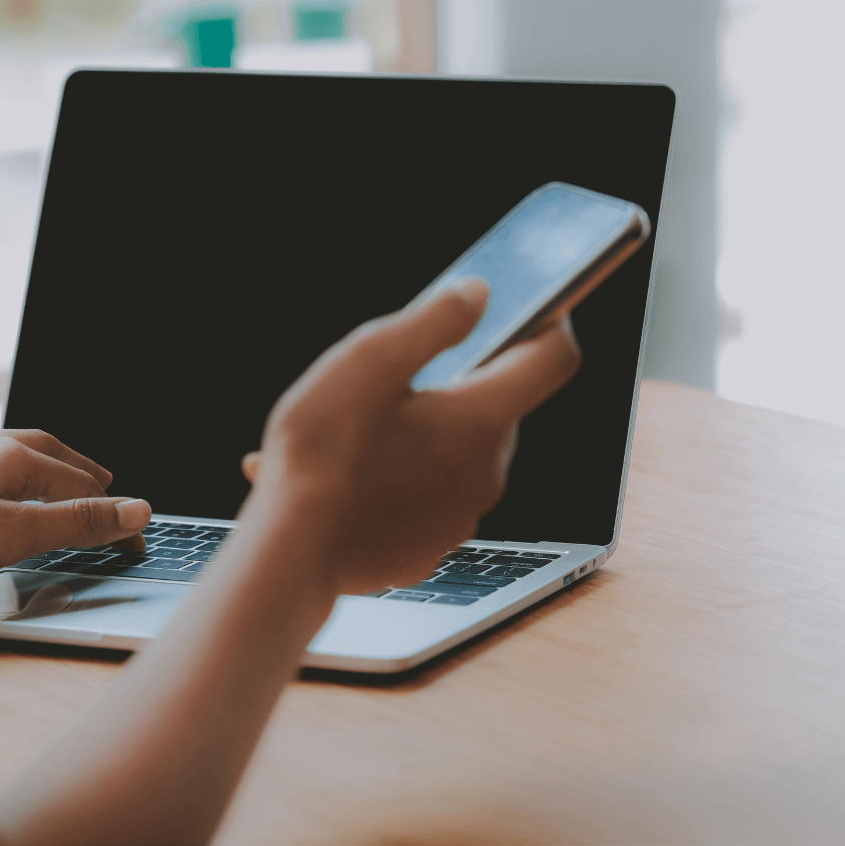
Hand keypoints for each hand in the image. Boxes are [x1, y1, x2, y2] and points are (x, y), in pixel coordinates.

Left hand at [0, 429, 149, 581]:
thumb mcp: (14, 535)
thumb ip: (76, 523)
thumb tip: (136, 509)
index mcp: (16, 457)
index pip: (85, 486)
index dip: (115, 517)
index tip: (133, 544)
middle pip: (51, 453)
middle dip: (83, 474)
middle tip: (106, 494)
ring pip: (7, 448)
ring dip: (38, 461)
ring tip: (52, 472)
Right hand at [241, 279, 580, 595]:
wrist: (290, 551)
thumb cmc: (321, 455)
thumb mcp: (369, 360)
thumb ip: (432, 321)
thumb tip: (477, 295)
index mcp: (480, 419)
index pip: (554, 359)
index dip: (548, 324)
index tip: (530, 309)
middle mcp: (486, 472)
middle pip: (498, 409)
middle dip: (460, 387)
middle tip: (400, 381)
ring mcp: (460, 516)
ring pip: (461, 455)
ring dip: (427, 436)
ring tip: (362, 434)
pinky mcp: (430, 547)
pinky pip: (431, 500)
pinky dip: (405, 482)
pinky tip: (356, 477)